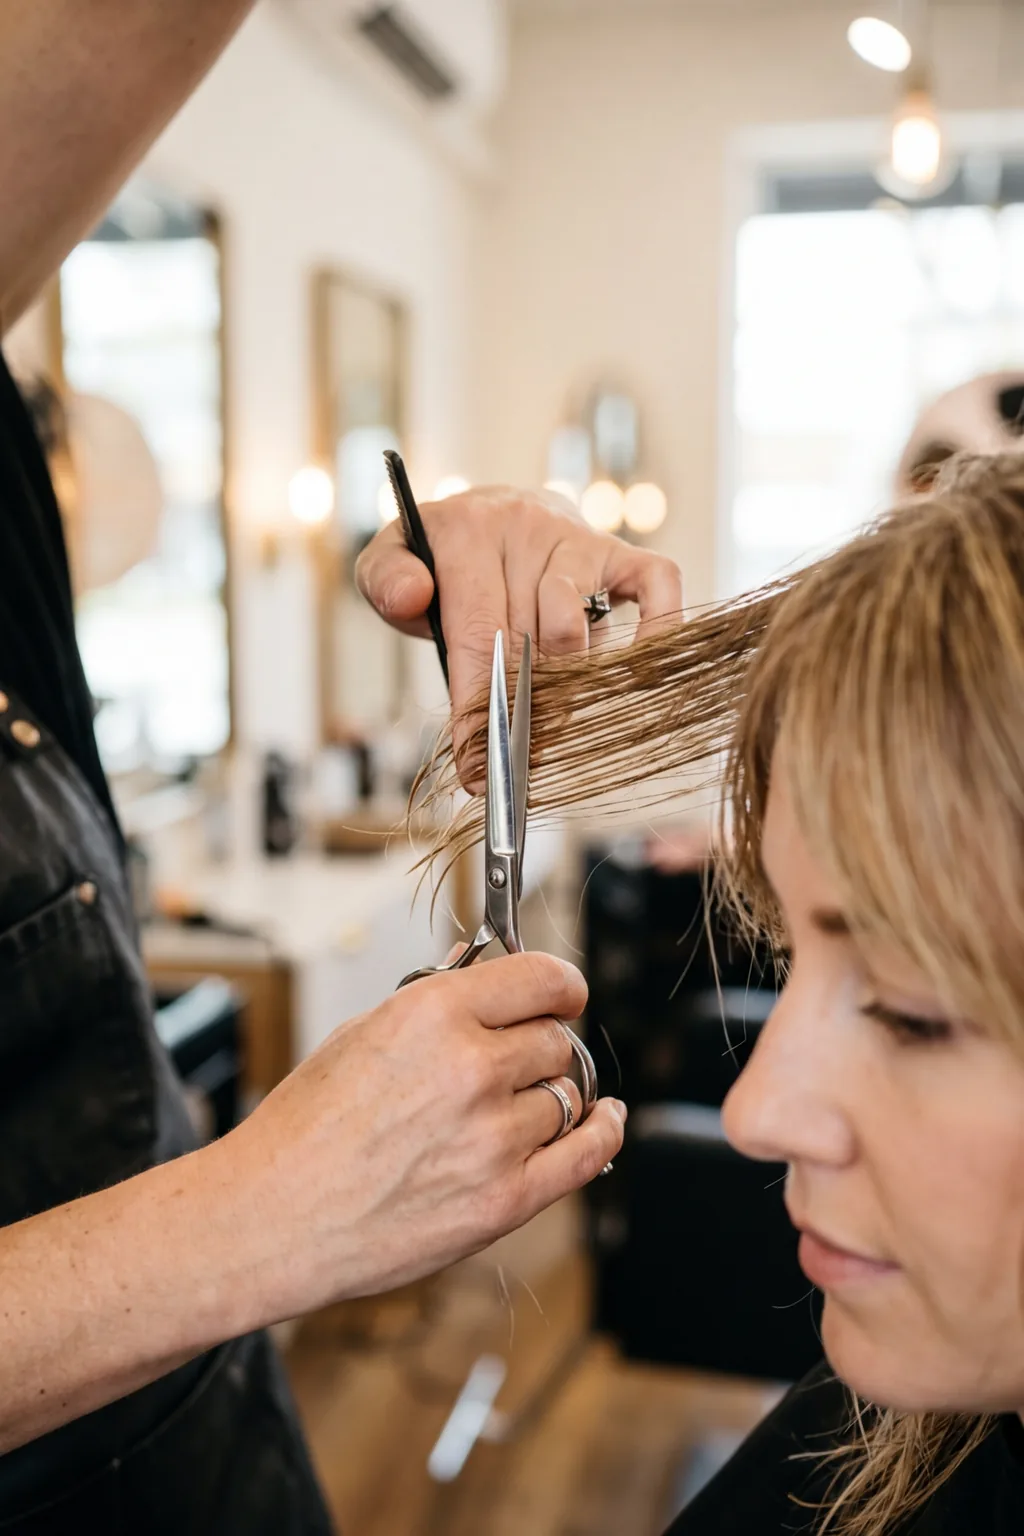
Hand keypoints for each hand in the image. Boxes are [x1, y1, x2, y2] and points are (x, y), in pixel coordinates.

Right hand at [218, 952, 625, 1321]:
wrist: (269, 1218)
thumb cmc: (301, 1129)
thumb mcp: (359, 1036)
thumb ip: (434, 1005)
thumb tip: (482, 970)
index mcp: (433, 1013)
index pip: (541, 977)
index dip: (559, 984)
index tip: (563, 993)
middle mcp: (472, 1068)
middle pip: (556, 1039)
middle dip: (543, 1042)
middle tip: (520, 1056)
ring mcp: (493, 1137)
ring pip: (569, 1094)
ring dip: (552, 1092)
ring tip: (522, 1101)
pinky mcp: (504, 1200)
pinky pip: (586, 1155)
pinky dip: (604, 1131)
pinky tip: (605, 1118)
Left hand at [355, 484, 681, 734]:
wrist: (493, 512)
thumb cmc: (444, 558)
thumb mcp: (395, 558)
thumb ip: (386, 580)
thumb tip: (411, 600)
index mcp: (467, 532)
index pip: (476, 630)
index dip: (478, 705)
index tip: (477, 766)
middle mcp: (527, 527)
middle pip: (528, 639)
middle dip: (518, 709)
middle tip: (511, 757)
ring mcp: (578, 539)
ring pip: (578, 624)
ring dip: (564, 683)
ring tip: (547, 716)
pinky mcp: (621, 550)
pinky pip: (658, 582)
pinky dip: (657, 629)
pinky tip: (633, 673)